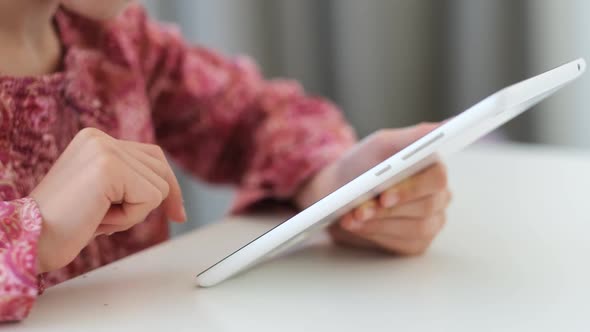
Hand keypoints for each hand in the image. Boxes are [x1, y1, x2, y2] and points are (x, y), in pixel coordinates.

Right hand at [30, 128, 184, 272]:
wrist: (31, 241)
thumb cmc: (64, 226)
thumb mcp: (102, 195)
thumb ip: (128, 182)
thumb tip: (169, 190)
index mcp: (95, 140)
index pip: (152, 156)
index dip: (168, 185)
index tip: (178, 213)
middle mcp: (100, 138)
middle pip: (160, 168)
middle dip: (154, 200)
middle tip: (132, 217)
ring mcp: (104, 149)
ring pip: (158, 186)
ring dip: (134, 213)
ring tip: (98, 216)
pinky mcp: (109, 166)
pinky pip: (150, 198)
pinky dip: (130, 218)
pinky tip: (99, 219)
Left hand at [295, 123, 450, 254]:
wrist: (337, 191)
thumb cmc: (362, 164)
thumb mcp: (383, 144)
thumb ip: (416, 136)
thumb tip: (448, 126)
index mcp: (434, 168)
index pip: (437, 178)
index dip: (411, 188)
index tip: (384, 195)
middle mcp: (438, 197)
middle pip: (426, 207)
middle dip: (387, 209)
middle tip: (359, 209)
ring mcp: (430, 222)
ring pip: (415, 228)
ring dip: (379, 223)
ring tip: (352, 218)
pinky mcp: (415, 243)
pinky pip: (402, 244)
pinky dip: (376, 235)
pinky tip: (357, 227)